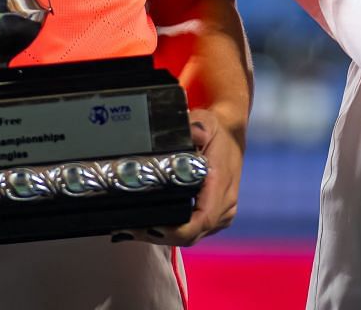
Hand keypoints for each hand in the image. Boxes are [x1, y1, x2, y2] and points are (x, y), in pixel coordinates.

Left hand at [129, 109, 240, 246]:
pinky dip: (172, 233)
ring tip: (132, 229)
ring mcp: (222, 214)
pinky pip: (194, 232)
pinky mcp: (216, 217)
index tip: (151, 227)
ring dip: (163, 237)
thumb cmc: (217, 131)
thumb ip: (198, 127)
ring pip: (192, 237)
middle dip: (160, 236)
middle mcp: (225, 205)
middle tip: (128, 229)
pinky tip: (149, 227)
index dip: (176, 230)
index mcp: (221, 186)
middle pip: (192, 234)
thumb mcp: (207, 122)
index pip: (202, 220)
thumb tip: (191, 131)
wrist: (232, 137)